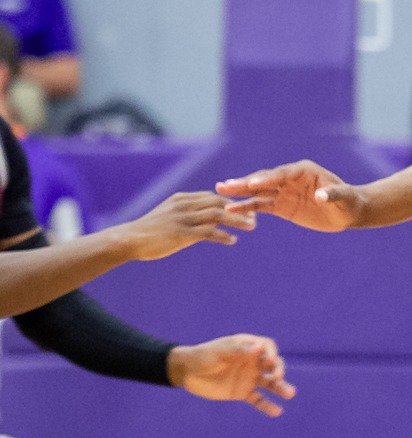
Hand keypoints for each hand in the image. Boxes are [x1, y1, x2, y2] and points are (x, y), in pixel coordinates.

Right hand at [108, 192, 258, 260]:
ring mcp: (183, 218)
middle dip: (239, 209)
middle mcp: (184, 205)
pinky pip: (208, 232)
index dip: (232, 202)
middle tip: (255, 217)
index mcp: (183, 199)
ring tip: (252, 227)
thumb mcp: (171, 216)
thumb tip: (209, 219)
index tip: (247, 208)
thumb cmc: (151, 230)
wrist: (129, 239)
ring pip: (217, 215)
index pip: (213, 196)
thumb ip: (189, 213)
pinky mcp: (181, 233)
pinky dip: (223, 236)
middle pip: (219, 202)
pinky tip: (232, 241)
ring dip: (237, 220)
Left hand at [168, 334, 296, 416]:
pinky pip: (258, 399)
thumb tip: (259, 348)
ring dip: (280, 387)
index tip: (269, 360)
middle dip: (278, 370)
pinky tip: (277, 411)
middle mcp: (252, 362)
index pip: (267, 347)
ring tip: (290, 394)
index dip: (271, 352)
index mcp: (247, 348)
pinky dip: (267, 405)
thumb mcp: (218, 351)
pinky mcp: (243, 392)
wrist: (186, 372)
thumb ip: (238, 350)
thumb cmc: (202, 356)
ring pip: (269, 383)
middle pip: (273, 365)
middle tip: (277, 377)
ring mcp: (249, 378)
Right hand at [215, 160, 366, 232]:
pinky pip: (262, 205)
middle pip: (264, 179)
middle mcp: (289, 178)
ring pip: (258, 191)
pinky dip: (247, 207)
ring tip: (220, 193)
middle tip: (224, 186)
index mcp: (303, 170)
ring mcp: (283, 191)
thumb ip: (333, 194)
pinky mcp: (281, 206)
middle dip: (245, 183)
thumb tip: (321, 196)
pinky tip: (231, 209)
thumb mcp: (344, 197)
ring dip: (240, 193)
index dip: (267, 178)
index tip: (252, 184)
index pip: (281, 173)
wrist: (349, 212)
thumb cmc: (349, 201)